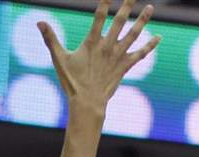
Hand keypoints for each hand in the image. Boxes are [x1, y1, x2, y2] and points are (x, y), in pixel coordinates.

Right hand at [40, 0, 159, 116]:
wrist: (88, 104)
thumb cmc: (73, 82)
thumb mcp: (59, 59)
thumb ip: (50, 38)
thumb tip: (39, 22)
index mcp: (92, 42)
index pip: (99, 16)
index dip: (105, 2)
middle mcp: (107, 46)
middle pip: (120, 21)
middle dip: (127, 5)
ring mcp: (118, 56)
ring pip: (133, 35)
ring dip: (142, 20)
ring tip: (151, 8)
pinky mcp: (124, 67)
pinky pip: (140, 54)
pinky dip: (150, 46)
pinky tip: (159, 37)